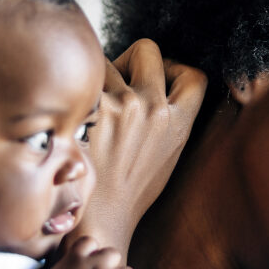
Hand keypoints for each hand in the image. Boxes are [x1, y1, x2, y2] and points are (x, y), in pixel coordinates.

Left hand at [77, 39, 206, 247]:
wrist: (96, 218)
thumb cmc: (127, 190)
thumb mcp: (166, 156)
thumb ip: (169, 119)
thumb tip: (159, 82)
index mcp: (178, 124)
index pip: (194, 74)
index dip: (174, 69)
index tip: (158, 80)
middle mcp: (154, 110)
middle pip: (148, 50)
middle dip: (131, 61)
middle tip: (118, 86)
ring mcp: (122, 107)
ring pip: (107, 62)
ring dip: (99, 78)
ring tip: (92, 110)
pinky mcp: (90, 109)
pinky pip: (82, 79)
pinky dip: (76, 92)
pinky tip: (75, 118)